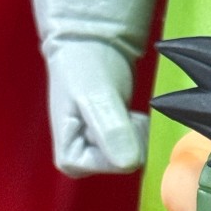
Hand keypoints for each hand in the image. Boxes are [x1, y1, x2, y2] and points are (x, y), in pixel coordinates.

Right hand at [45, 39, 148, 176]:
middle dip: (129, 132)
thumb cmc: (84, 66)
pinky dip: (139, 126)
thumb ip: (111, 131)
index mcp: (70, 159)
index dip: (120, 137)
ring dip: (135, 128)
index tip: (104, 110)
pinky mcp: (115, 145)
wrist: (90, 45)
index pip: (115, 166)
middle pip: (128, 162)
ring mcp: (99, 154)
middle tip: (113, 105)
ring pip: (137, 154)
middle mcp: (83, 163)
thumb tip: (129, 164)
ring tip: (116, 105)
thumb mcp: (97, 97)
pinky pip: (141, 146)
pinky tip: (125, 111)